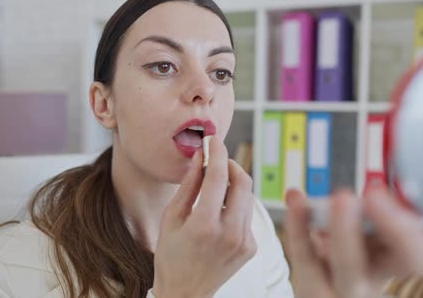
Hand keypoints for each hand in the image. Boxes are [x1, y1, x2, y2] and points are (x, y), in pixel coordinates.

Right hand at [153, 136, 256, 297]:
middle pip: (243, 182)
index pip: (219, 177)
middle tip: (217, 158)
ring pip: (249, 196)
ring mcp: (244, 242)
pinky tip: (220, 211)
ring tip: (216, 184)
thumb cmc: (171, 255)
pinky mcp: (251, 247)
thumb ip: (188, 186)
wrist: (186, 292)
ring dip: (235, 182)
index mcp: (204, 226)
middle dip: (231, 164)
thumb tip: (199, 157)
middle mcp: (229, 233)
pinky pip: (247, 214)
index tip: (213, 139)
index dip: (217, 152)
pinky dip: (236, 204)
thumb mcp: (171, 218)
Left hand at [283, 187, 422, 297]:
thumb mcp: (378, 224)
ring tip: (343, 198)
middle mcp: (386, 268)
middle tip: (380, 193)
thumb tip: (399, 121)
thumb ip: (389, 195)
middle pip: (411, 261)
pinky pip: (306, 258)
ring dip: (348, 233)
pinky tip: (296, 198)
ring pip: (354, 268)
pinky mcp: (313, 283)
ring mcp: (349, 282)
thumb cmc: (355, 247)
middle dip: (403, 229)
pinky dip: (299, 227)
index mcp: (408, 251)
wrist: (322, 286)